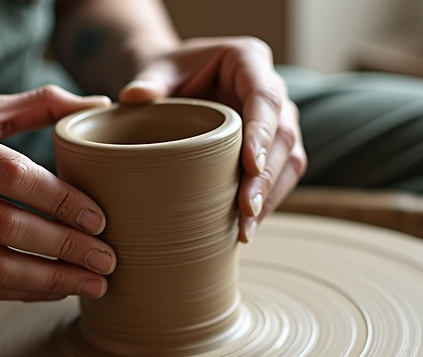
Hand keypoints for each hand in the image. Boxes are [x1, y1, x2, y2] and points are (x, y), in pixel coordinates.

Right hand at [0, 85, 115, 300]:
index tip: (100, 219)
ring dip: (50, 282)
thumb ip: (39, 104)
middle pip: (7, 230)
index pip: (14, 178)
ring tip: (93, 284)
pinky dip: (20, 292)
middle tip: (109, 260)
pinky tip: (55, 289)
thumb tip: (100, 103)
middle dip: (65, 250)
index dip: (61, 202)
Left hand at [117, 37, 306, 242]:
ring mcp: (278, 120)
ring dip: (270, 195)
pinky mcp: (275, 148)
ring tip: (246, 230)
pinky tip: (247, 228)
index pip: (264, 97)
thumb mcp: (156, 71)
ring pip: (290, 158)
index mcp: (248, 60)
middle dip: (267, 175)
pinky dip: (267, 202)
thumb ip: (149, 81)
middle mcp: (272, 88)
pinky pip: (282, 175)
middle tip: (246, 209)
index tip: (250, 165)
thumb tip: (132, 97)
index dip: (262, 132)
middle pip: (283, 133)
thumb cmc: (167, 75)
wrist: (174, 87)